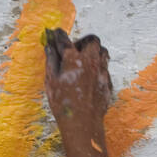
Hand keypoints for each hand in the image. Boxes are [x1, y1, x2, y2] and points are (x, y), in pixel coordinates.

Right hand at [43, 28, 113, 144]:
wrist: (83, 123)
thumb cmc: (63, 103)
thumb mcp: (51, 81)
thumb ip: (51, 61)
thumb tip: (49, 47)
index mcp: (73, 58)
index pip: (64, 40)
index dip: (57, 35)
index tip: (54, 33)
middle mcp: (90, 61)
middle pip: (92, 41)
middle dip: (82, 41)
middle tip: (74, 49)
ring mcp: (101, 71)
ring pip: (103, 52)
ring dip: (94, 52)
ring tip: (84, 60)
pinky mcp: (107, 82)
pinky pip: (105, 68)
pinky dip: (98, 67)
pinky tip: (90, 76)